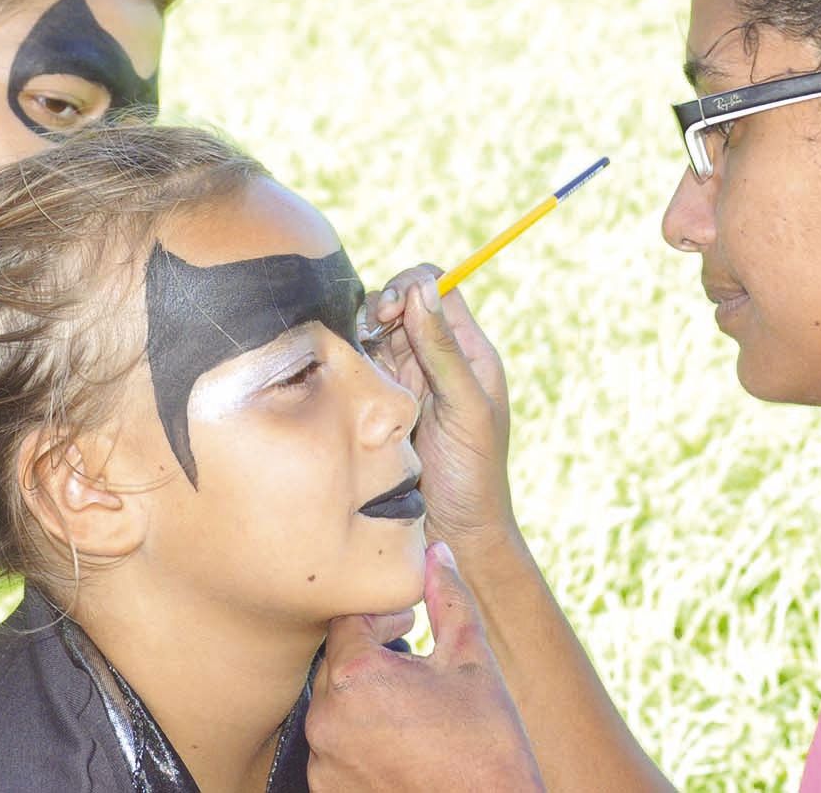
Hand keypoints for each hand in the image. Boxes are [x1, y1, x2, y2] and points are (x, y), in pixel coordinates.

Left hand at [309, 542, 543, 790]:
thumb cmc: (486, 748)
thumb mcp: (473, 661)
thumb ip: (448, 599)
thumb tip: (436, 553)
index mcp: (357, 677)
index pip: (347, 619)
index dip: (379, 614)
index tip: (408, 622)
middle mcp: (327, 720)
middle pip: (336, 662)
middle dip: (370, 653)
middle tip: (408, 657)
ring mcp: (323, 762)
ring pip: (333, 707)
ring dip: (363, 698)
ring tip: (406, 704)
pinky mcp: (327, 792)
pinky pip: (332, 749)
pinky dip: (357, 738)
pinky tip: (396, 740)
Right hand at [366, 266, 516, 554]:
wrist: (454, 533)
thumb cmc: (473, 476)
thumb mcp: (466, 409)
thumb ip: (444, 350)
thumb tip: (422, 288)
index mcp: (468, 352)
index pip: (437, 288)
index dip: (410, 286)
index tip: (390, 312)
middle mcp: (436, 358)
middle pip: (401, 302)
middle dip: (380, 307)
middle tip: (370, 332)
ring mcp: (406, 379)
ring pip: (375, 332)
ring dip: (362, 335)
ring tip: (358, 362)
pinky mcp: (380, 401)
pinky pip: (360, 366)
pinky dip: (349, 363)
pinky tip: (347, 380)